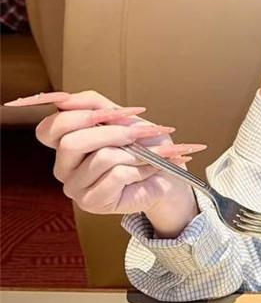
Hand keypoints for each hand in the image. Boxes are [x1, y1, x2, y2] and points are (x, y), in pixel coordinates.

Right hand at [4, 90, 205, 220]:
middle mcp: (63, 167)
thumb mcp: (122, 117)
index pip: (50, 128)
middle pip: (72, 142)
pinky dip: (139, 169)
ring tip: (150, 155)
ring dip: (134, 153)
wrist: (167, 175)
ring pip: (101, 158)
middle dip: (113, 132)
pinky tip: (147, 171)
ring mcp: (74, 187)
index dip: (79, 116)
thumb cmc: (145, 146)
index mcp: (64, 143)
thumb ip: (94, 104)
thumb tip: (66, 99)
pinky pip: (115, 176)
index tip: (112, 112)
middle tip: (140, 132)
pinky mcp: (91, 203)